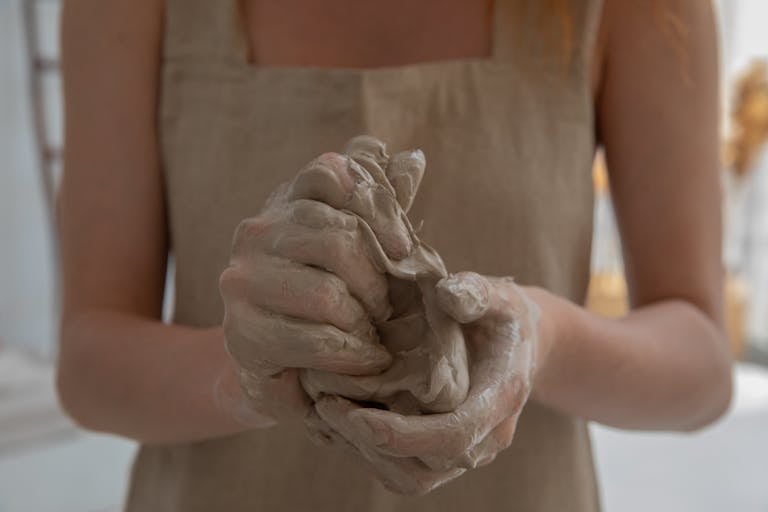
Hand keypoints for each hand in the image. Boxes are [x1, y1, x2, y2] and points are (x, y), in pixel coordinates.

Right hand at [218, 143, 420, 422]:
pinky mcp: (243, 333)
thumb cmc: (332, 300)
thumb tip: (413, 158)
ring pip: (327, 294)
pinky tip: (369, 359)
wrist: (284, 369)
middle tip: (389, 308)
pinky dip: (355, 354)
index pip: (329, 172)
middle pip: (337, 238)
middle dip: (377, 281)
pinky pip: (317, 340)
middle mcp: (256, 233)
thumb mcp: (362, 249)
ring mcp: (242, 282)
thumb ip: (383, 205)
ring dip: (365, 321)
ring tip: (376, 335)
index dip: (378, 209)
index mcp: (285, 203)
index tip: (403, 250)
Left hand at [310, 272, 539, 494]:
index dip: (405, 435)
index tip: (357, 418)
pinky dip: (367, 453)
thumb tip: (447, 294)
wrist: (520, 344)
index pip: (454, 435)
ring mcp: (465, 451)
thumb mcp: (498, 296)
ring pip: (411, 478)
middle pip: (426, 468)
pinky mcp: (444, 454)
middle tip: (326, 406)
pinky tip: (339, 419)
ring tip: (327, 412)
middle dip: (371, 445)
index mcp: (501, 398)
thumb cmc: (502, 315)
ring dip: (364, 453)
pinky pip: (404, 472)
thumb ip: (477, 292)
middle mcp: (486, 437)